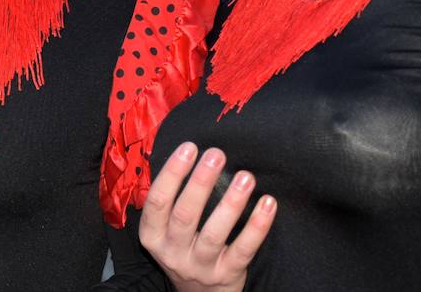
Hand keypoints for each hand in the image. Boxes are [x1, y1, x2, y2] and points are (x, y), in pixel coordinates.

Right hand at [138, 143, 275, 291]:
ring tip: (245, 177)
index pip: (157, 201)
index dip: (172, 173)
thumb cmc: (183, 247)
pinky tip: (267, 203)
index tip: (189, 147)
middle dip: (201, 182)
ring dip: (231, 203)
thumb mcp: (164, 229)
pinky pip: (244, 249)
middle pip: (185, 215)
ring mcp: (200, 266)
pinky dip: (257, 226)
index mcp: (152, 236)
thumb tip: (186, 154)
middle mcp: (173, 252)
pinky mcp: (227, 274)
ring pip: (214, 233)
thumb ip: (171, 200)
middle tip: (216, 154)